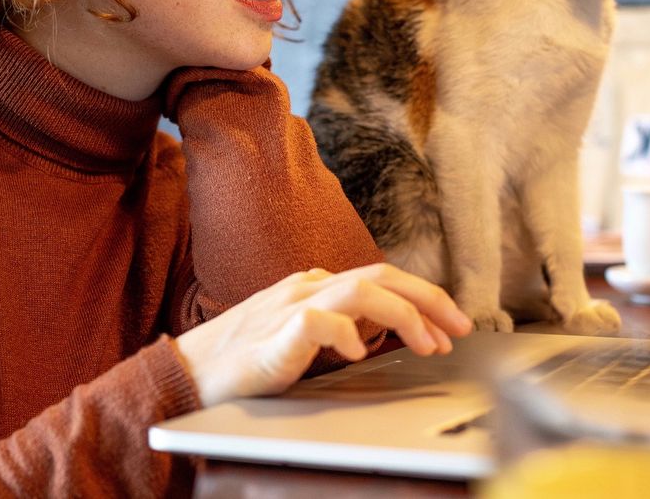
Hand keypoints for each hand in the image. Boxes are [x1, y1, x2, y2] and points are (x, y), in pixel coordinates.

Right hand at [173, 263, 472, 406]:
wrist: (187, 374)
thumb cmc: (240, 361)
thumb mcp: (300, 338)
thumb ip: (337, 327)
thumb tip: (380, 332)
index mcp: (314, 286)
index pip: (381, 279)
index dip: (423, 298)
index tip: (452, 326)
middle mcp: (306, 287)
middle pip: (381, 276)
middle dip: (429, 299)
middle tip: (461, 328)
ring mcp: (289, 306)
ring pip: (360, 291)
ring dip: (403, 315)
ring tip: (427, 344)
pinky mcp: (273, 333)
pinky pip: (318, 322)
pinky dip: (346, 334)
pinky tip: (361, 355)